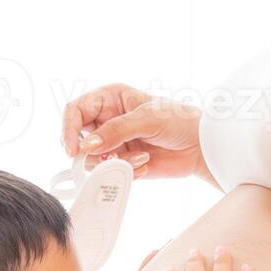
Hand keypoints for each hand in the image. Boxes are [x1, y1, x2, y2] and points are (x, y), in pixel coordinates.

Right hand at [60, 83, 214, 183]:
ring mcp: (114, 142)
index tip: (74, 149)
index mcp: (110, 99)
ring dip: (114, 162)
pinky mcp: (123, 162)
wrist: (200, 147)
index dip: (69, 129)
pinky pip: (109, 172)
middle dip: (91, 151)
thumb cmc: (179, 121)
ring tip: (139, 158)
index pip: (76, 111)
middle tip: (108, 157)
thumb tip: (88, 145)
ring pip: (93, 159)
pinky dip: (126, 171)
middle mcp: (108, 120)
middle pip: (78, 137)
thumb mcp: (146, 118)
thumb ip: (116, 130)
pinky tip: (145, 163)